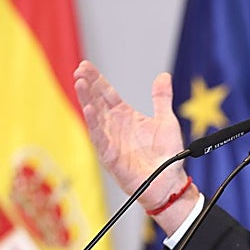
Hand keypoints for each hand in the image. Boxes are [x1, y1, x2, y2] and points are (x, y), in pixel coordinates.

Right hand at [73, 62, 191, 220]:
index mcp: (126, 118)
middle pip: (98, 102)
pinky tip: (88, 110)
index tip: (86, 66)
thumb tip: (163, 76)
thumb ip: (161, 98)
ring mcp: (112, 142)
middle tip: (79, 70)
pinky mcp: (112, 158)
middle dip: (88, 86)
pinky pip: (100, 139)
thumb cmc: (167, 156)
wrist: (170, 182)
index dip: (97, 80)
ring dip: (87, 100)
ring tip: (80, 84)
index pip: (107, 95)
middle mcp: (115, 128)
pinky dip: (94, 125)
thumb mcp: (167, 121)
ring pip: (95, 118)